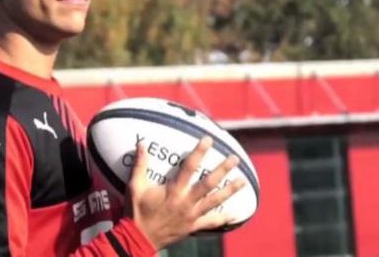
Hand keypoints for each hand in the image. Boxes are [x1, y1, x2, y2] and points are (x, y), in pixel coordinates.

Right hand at [124, 137, 245, 249]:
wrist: (139, 238)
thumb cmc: (136, 211)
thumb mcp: (135, 186)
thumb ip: (140, 165)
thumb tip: (141, 143)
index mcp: (174, 190)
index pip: (190, 167)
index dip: (200, 152)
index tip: (209, 140)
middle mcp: (186, 202)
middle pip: (209, 183)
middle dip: (223, 170)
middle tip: (235, 159)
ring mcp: (192, 215)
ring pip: (215, 201)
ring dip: (230, 191)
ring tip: (243, 181)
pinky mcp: (193, 227)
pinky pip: (211, 222)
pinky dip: (224, 218)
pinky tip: (237, 214)